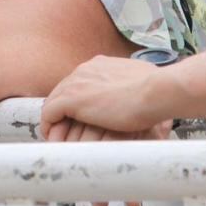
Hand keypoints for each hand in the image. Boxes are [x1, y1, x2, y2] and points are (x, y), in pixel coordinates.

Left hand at [40, 56, 175, 138]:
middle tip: (64, 131)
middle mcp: (84, 70)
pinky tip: (55, 140)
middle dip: (62, 112)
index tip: (78, 118)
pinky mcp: (72, 98)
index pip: (77, 83)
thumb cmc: (156, 91)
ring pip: (53, 102)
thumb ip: (128, 87)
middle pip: (62, 91)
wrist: (156, 92)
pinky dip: (49, 127)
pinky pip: (49, 113)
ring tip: (59, 139)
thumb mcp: (139, 83)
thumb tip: (136, 97)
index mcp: (99, 65)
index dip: (75, 103)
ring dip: (54, 122)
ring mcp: (76, 83)